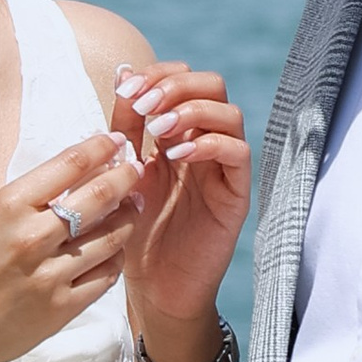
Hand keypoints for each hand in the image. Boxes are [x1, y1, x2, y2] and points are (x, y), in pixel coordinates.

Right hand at [0, 128, 141, 361]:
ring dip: (128, 218)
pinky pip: (107, 274)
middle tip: (135, 169)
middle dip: (125, 176)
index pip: (70, 164)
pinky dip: (115, 257)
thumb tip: (82, 171)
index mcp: (8, 206)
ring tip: (131, 207)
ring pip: (112, 236)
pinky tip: (112, 249)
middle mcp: (31, 237)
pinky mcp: (63, 308)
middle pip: (99, 195)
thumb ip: (32, 198)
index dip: (101, 147)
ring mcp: (50, 275)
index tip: (116, 141)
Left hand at [110, 63, 250, 346]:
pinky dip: (209, 143)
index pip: (184, 79)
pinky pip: (238, 153)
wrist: (156, 288)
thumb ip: (125, 128)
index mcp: (179, 133)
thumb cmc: (139, 232)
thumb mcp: (125, 171)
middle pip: (213, 85)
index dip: (158, 74)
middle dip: (176, 85)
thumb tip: (123, 73)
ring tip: (159, 128)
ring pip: (230, 114)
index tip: (127, 89)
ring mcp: (224, 168)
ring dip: (192, 111)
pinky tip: (178, 155)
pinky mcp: (236, 194)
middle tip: (145, 105)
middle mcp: (206, 143)